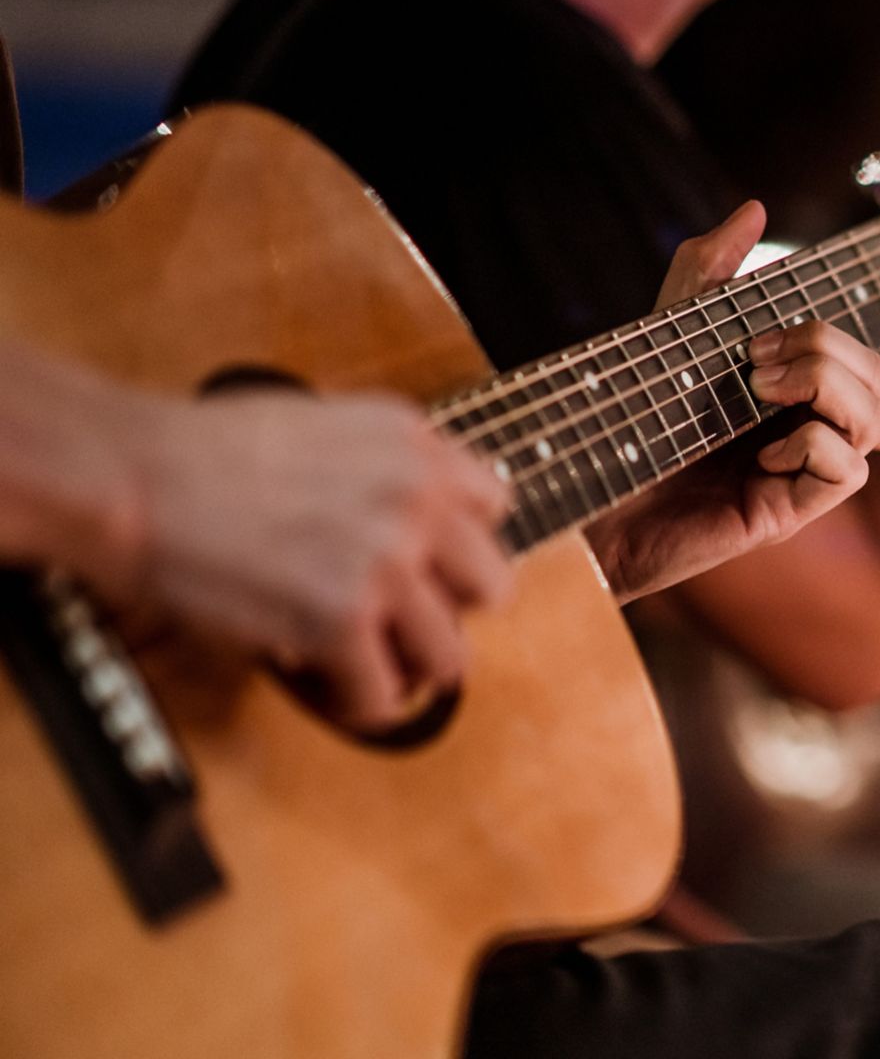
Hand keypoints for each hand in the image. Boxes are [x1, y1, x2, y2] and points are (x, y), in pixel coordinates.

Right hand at [88, 391, 511, 732]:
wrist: (133, 477)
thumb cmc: (203, 454)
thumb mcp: (327, 425)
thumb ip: (388, 468)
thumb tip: (424, 525)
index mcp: (415, 444)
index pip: (494, 508)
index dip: (455, 545)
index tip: (427, 565)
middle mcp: (416, 499)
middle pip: (492, 587)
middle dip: (446, 609)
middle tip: (399, 618)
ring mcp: (386, 561)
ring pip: (451, 655)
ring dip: (407, 667)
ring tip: (366, 662)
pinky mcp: (343, 619)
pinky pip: (385, 694)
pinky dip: (360, 705)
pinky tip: (333, 688)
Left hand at [586, 201, 879, 598]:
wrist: (586, 485)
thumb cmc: (628, 414)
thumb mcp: (671, 325)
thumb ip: (711, 267)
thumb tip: (755, 208)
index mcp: (793, 396)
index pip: (866, 361)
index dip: (836, 336)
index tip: (761, 335)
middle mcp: (807, 433)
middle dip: (831, 351)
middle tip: (755, 359)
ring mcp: (802, 474)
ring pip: (879, 422)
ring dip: (829, 387)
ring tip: (760, 391)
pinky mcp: (788, 512)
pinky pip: (849, 470)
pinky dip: (814, 445)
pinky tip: (763, 454)